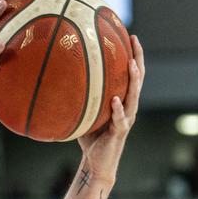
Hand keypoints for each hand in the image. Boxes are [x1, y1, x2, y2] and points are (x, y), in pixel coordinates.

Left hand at [77, 35, 144, 182]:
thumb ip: (81, 96)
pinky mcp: (119, 132)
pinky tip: (115, 100)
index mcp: (122, 101)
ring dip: (133, 81)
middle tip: (135, 41)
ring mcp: (126, 120)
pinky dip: (118, 109)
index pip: (130, 74)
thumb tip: (60, 76)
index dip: (133, 55)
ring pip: (133, 97)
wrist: (96, 163)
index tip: (130, 36)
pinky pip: (120, 119)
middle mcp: (128, 107)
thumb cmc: (90, 136)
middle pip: (137, 80)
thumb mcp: (85, 111)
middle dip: (138, 59)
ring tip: (132, 65)